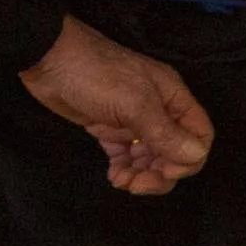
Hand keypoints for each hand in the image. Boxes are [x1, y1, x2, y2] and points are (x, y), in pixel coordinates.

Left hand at [19, 16, 212, 193]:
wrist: (46, 61)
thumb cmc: (95, 75)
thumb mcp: (135, 103)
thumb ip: (165, 132)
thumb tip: (196, 156)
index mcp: (172, 97)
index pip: (199, 134)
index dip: (189, 158)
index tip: (167, 170)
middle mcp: (158, 110)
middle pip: (174, 152)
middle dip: (161, 173)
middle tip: (137, 184)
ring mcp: (133, 121)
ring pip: (150, 158)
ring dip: (141, 175)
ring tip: (122, 182)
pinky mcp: (109, 130)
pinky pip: (126, 157)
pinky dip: (124, 170)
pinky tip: (114, 177)